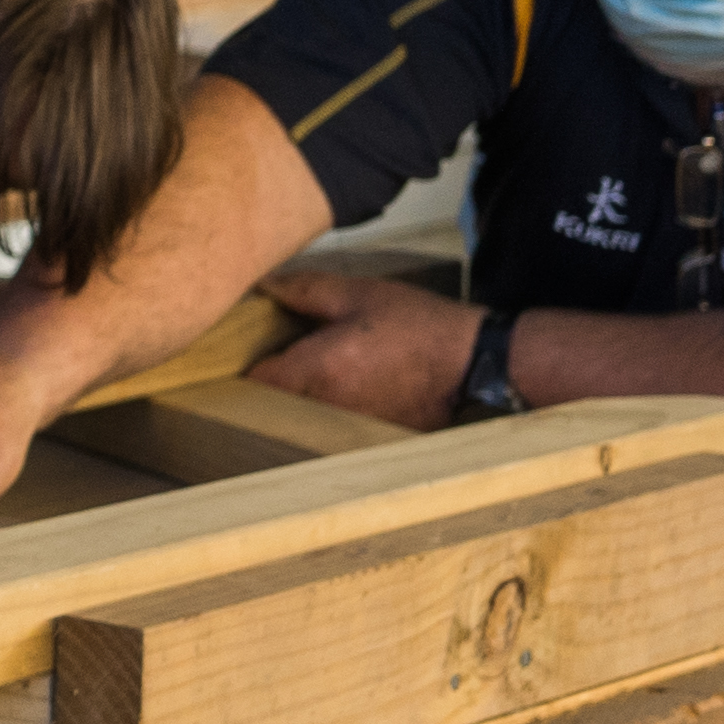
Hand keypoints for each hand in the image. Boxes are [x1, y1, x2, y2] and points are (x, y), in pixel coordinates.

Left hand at [243, 264, 475, 424]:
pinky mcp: (375, 438)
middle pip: (278, 403)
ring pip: (308, 418)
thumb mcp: (358, 293)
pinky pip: (339, 428)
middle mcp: (329, 408)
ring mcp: (352, 429)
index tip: (256, 351)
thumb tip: (265, 285)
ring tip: (329, 372)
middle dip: (278, 382)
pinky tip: (358, 390)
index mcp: (319, 370)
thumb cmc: (416, 324)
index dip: (251, 366)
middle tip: (290, 357)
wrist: (472, 358)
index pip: (258, 382)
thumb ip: (305, 290)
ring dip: (308, 399)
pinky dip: (339, 411)